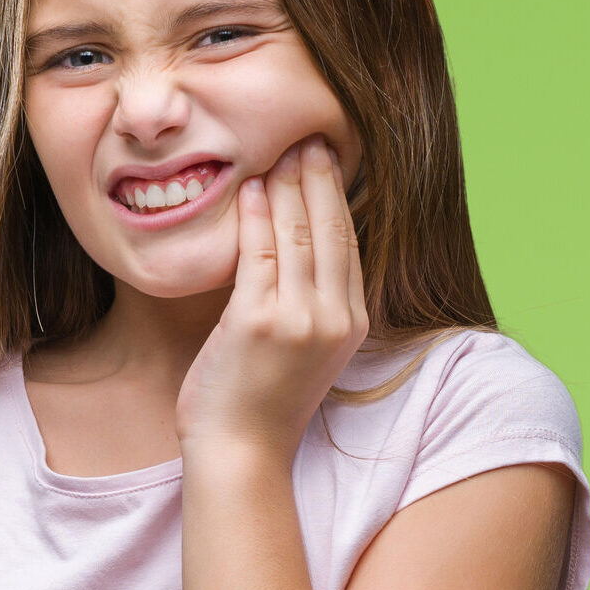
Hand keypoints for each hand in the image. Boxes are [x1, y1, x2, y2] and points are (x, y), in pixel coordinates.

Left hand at [174, 134, 368, 451]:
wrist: (240, 453)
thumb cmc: (259, 403)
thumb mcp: (301, 350)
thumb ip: (306, 305)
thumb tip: (296, 257)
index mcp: (350, 324)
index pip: (349, 243)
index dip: (338, 196)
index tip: (326, 159)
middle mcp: (333, 318)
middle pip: (331, 230)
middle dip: (318, 178)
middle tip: (308, 137)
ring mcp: (298, 320)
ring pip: (298, 235)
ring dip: (287, 187)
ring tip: (280, 151)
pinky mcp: (259, 323)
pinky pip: (259, 255)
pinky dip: (255, 217)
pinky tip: (249, 189)